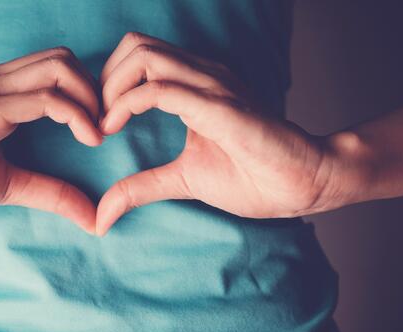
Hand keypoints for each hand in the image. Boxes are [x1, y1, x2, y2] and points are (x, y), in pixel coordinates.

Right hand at [0, 47, 102, 232]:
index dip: (85, 92)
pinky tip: (89, 140)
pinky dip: (78, 115)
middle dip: (95, 89)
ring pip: (59, 69)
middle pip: (63, 58)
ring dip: (92, 99)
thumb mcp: (5, 184)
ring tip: (99, 134)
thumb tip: (91, 217)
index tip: (99, 128)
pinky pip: (47, 99)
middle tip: (105, 127)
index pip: (53, 67)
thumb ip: (48, 190)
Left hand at [95, 32, 338, 234]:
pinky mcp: (219, 106)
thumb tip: (102, 216)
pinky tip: (114, 128)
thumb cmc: (253, 177)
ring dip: (111, 87)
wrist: (305, 183)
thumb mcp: (182, 180)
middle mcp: (202, 75)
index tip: (99, 122)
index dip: (108, 82)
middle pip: (135, 44)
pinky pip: (161, 89)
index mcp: (195, 83)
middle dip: (104, 78)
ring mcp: (212, 85)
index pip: (139, 54)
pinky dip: (127, 104)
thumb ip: (140, 188)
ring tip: (105, 124)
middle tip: (97, 119)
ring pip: (144, 56)